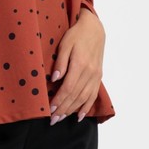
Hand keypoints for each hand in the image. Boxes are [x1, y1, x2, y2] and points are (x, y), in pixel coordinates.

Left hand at [49, 8, 104, 123]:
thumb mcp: (65, 44)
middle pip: (75, 96)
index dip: (59, 100)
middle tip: (52, 120)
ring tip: (61, 118)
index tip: (50, 109)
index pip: (68, 88)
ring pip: (84, 98)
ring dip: (72, 110)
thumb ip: (60, 62)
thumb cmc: (76, 35)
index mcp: (80, 64)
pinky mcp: (98, 77)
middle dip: (63, 109)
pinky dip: (86, 107)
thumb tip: (55, 79)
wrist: (94, 29)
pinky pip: (93, 95)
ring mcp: (95, 76)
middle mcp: (90, 73)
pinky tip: (79, 116)